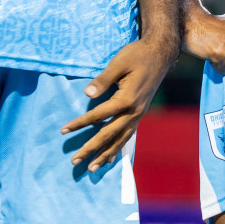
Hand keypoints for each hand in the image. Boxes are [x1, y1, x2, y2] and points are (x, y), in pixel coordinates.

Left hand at [61, 37, 176, 171]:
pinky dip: (118, 148)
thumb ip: (103, 80)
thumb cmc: (137, 55)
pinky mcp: (139, 114)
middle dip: (90, 149)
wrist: (160, 55)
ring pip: (120, 140)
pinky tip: (110, 158)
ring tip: (91, 168)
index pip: (99, 115)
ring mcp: (138, 115)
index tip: (64, 130)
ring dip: (104, 155)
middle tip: (74, 161)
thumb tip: (87, 94)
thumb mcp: (119, 63)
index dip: (80, 123)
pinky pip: (127, 136)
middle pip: (108, 134)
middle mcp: (134, 112)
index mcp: (127, 99)